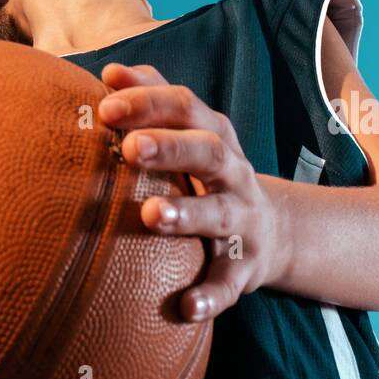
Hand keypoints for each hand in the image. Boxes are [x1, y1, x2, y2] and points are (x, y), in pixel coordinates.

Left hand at [98, 62, 286, 322]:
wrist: (272, 232)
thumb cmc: (207, 173)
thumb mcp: (191, 132)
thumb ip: (153, 98)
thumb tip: (109, 71)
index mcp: (214, 134)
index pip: (185, 106)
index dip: (148, 102)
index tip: (106, 105)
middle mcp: (233, 172)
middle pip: (207, 151)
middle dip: (170, 147)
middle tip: (129, 148)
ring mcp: (243, 221)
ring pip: (220, 215)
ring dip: (188, 214)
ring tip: (151, 216)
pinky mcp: (246, 268)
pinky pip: (230, 282)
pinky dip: (211, 295)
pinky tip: (185, 307)